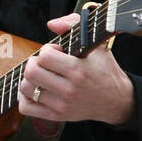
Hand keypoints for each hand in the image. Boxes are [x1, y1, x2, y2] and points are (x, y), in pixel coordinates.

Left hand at [19, 13, 135, 125]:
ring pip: (26, 88)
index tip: (55, 52)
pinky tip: (35, 90)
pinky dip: (24, 98)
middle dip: (34, 62)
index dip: (47, 50)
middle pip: (31, 72)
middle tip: (43, 63)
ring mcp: (61, 105)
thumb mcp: (96, 45)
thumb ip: (74, 25)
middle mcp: (68, 89)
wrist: (117, 100)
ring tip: (40, 76)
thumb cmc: (104, 71)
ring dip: (29, 79)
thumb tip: (51, 24)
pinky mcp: (56, 116)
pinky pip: (26, 107)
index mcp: (78, 70)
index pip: (44, 56)